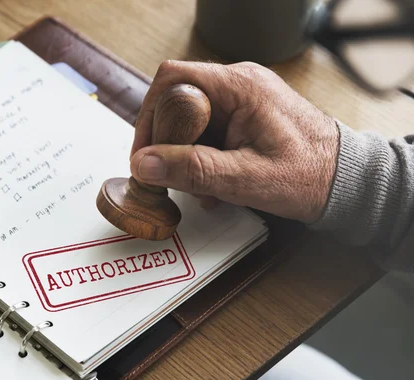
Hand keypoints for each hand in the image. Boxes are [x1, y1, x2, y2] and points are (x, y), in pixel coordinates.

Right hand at [130, 60, 339, 222]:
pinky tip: (213, 182)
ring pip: (189, 120)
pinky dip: (201, 157)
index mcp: (241, 87)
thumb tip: (144, 164)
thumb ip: (193, 170)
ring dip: (185, 155)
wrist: (345, 180)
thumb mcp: (246, 178)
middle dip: (168, 143)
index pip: (173, 81)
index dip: (150, 116)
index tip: (145, 154)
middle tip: (170, 176)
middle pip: (177, 101)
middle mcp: (239, 84)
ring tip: (202, 187)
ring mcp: (241, 99)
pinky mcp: (243, 115)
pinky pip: (207, 130)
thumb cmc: (310, 176)